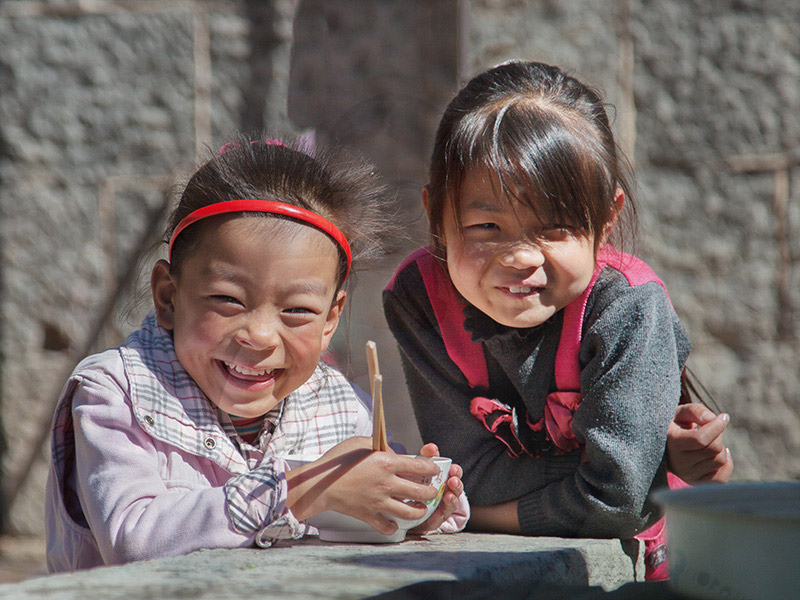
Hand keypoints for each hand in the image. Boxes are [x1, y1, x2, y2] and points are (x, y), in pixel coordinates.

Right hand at [286, 436, 439, 534]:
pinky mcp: (369, 515)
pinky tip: (394, 521)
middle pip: (420, 492)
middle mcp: (387, 483)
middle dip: (430, 492)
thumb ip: (380, 445)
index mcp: (387, 463)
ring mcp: (379, 501)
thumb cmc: (338, 460)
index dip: (432, 469)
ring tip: (420, 508)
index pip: (419, 467)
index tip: (435, 470)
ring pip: (409, 512)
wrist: (320, 484)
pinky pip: (387, 526)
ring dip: (419, 511)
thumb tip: (393, 452)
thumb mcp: (361, 442)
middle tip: (431, 491)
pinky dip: (393, 526)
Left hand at [409, 443, 465, 533]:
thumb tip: (431, 447)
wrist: (401, 505)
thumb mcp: (419, 468)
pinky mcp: (432, 520)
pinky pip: (438, 520)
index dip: (456, 471)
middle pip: (456, 489)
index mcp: (444, 479)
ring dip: (451, 500)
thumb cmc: (414, 483)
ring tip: (448, 495)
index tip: (454, 468)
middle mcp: (446, 493)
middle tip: (453, 480)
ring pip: (451, 504)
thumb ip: (426, 457)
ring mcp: (441, 507)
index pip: (454, 474)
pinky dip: (439, 516)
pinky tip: (437, 513)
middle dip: (456, 485)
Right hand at [667, 403, 732, 482]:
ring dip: (720, 447)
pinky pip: (721, 477)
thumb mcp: (680, 412)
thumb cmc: (674, 424)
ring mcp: (687, 475)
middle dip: (718, 434)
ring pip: (720, 461)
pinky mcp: (695, 482)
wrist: (662, 444)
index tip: (723, 416)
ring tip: (709, 440)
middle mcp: (678, 463)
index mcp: (672, 443)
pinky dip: (726, 464)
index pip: (702, 439)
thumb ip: (696, 411)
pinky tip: (718, 453)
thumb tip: (712, 418)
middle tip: (710, 428)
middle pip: (715, 449)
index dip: (717, 426)